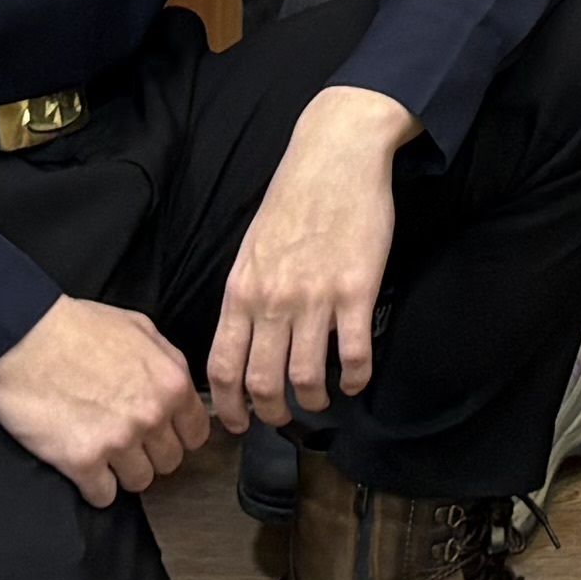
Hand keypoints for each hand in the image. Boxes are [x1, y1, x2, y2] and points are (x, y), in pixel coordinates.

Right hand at [0, 290, 211, 506]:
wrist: (22, 335)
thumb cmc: (75, 327)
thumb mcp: (139, 327)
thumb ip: (166, 362)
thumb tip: (176, 388)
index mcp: (171, 382)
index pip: (196, 434)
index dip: (176, 435)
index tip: (160, 434)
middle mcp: (151, 415)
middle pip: (170, 462)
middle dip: (149, 453)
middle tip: (124, 440)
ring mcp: (118, 441)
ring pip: (140, 482)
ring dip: (121, 471)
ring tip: (101, 451)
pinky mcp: (82, 461)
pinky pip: (103, 496)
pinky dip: (93, 486)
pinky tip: (82, 464)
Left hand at [203, 85, 412, 431]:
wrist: (336, 156)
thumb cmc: (293, 199)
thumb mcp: (252, 248)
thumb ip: (246, 295)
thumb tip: (243, 341)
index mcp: (241, 289)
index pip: (223, 366)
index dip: (229, 406)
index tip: (237, 423)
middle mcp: (273, 299)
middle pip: (263, 382)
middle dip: (271, 413)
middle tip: (283, 418)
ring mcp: (315, 297)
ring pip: (307, 377)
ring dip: (314, 401)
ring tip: (321, 400)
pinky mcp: (356, 290)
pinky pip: (354, 354)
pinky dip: (356, 379)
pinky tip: (356, 380)